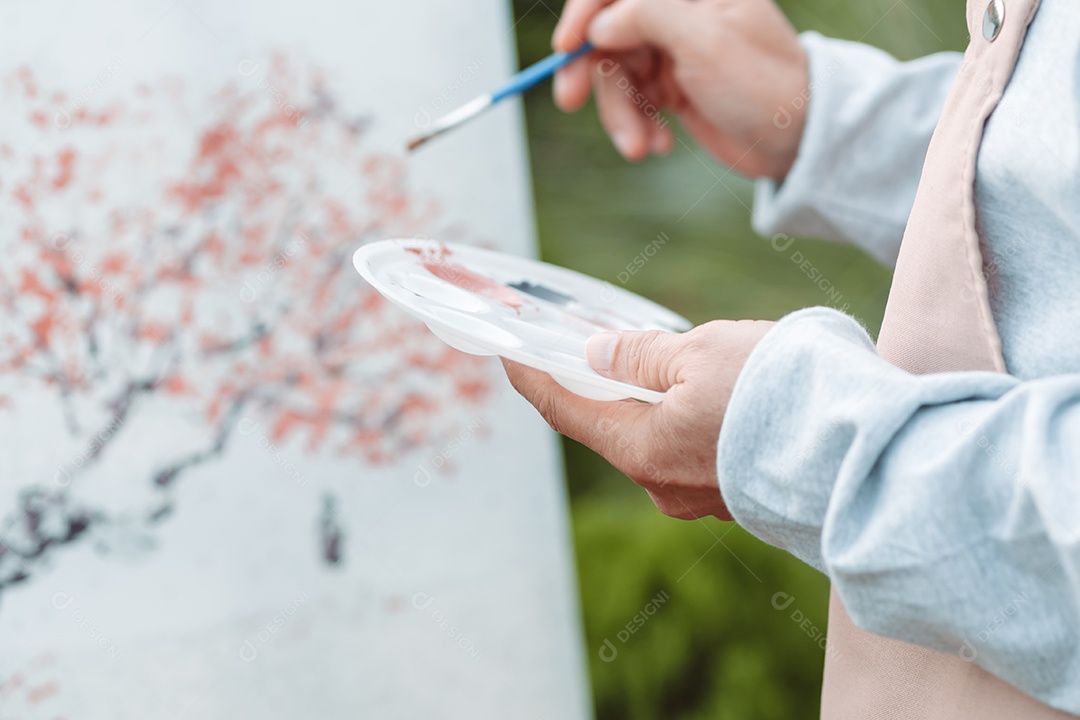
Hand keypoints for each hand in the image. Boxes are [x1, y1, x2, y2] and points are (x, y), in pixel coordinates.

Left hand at [502, 319, 773, 519]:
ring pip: (656, 439)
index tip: (510, 353)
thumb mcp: (698, 353)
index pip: (565, 411)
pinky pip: (694, 452)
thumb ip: (640, 356)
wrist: (864, 449)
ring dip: (648, 400)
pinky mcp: (737, 495)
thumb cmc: (777, 393)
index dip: (533, 378)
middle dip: (596, 385)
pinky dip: (684, 419)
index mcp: (640, 450)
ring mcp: (701, 498)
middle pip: (611, 426)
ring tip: (659, 359)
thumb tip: (598, 356)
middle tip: (587, 345)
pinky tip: (706, 392)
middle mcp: (662, 485)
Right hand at [553, 0, 807, 178]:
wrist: (798, 141)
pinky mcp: (672, 87)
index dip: (584, 11)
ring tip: (639, 148)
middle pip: (607, 32)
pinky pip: (633, 102)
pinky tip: (660, 145)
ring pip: (616, 74)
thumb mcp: (705, 41)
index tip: (566, 47)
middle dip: (593, 71)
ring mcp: (674, 50)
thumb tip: (599, 24)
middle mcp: (679, 12)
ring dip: (620, 114)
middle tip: (570, 101)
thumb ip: (648, 15)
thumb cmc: (764, 84)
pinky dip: (637, 125)